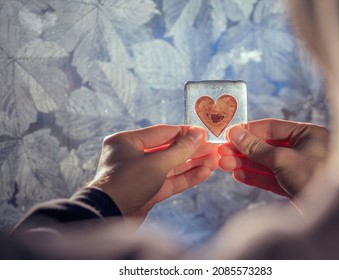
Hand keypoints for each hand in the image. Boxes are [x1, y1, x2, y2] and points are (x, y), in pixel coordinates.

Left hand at [87, 125, 217, 217]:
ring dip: (193, 164)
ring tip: (215, 161)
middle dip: (192, 151)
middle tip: (214, 149)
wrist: (109, 217)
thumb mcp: (156, 163)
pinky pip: (169, 181)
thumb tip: (197, 134)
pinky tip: (204, 173)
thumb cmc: (127, 183)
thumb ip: (179, 149)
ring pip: (171, 167)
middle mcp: (132, 156)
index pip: (162, 132)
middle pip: (169, 150)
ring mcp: (140, 175)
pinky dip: (186, 177)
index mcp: (127, 141)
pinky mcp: (147, 191)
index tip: (204, 133)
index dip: (185, 133)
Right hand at [219, 119, 328, 197]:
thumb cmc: (316, 178)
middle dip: (243, 150)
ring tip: (223, 164)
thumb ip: (257, 147)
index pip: (272, 128)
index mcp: (308, 134)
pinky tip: (238, 175)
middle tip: (222, 152)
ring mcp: (298, 169)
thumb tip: (235, 134)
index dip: (248, 131)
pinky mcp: (293, 186)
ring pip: (266, 164)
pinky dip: (254, 177)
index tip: (228, 134)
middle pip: (266, 147)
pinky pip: (270, 179)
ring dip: (244, 164)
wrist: (334, 217)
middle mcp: (304, 149)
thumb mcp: (282, 159)